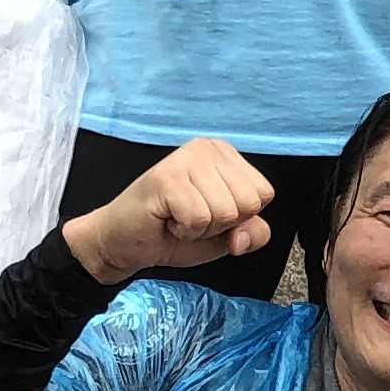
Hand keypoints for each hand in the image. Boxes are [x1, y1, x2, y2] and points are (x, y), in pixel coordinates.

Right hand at [62, 137, 269, 284]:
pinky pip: (200, 218)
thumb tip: (246, 236)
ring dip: (201, 228)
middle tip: (191, 217)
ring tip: (178, 217)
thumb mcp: (226, 236)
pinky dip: (185, 231)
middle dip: (221, 224)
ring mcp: (186, 158)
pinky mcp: (167, 176)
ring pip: (226, 211)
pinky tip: (167, 219)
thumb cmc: (173, 232)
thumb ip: (252, 233)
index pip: (264, 193)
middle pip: (249, 202)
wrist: (124, 243)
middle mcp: (208, 148)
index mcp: (226, 155)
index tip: (208, 215)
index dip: (239, 218)